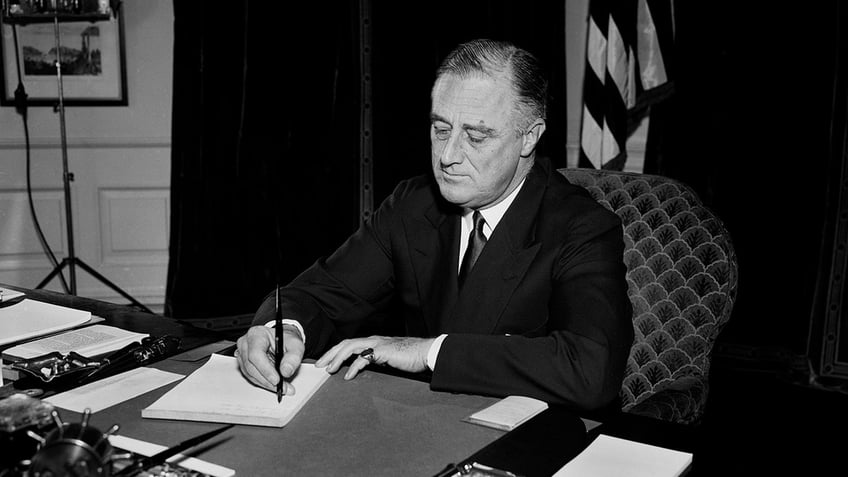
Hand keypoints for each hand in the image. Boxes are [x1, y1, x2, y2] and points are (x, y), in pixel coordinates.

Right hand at [235, 324, 304, 394]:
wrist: (281, 341)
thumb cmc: (286, 340)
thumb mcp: (295, 345)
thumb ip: (293, 357)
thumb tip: (285, 371)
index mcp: (256, 334)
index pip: (256, 354)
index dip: (265, 369)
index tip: (276, 379)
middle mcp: (246, 343)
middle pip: (251, 366)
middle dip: (267, 380)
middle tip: (282, 387)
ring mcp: (242, 354)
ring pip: (250, 374)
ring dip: (266, 383)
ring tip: (281, 387)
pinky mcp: (244, 363)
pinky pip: (251, 376)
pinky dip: (263, 382)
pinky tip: (274, 384)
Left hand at [315, 336, 433, 379]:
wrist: (426, 352)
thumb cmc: (410, 356)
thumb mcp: (389, 359)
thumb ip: (377, 361)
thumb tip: (364, 369)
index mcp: (373, 342)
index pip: (349, 344)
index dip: (336, 352)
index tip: (326, 362)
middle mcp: (373, 340)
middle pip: (345, 343)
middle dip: (331, 354)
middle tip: (319, 365)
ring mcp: (378, 344)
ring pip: (350, 347)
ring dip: (338, 358)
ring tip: (329, 370)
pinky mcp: (383, 351)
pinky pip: (364, 358)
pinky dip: (354, 367)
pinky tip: (349, 376)